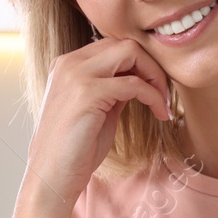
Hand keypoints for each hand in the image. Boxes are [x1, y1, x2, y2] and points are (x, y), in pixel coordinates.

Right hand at [26, 31, 172, 200]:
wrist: (53, 175)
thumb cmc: (76, 149)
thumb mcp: (99, 109)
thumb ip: (115, 89)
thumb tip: (140, 79)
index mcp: (69, 65)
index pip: (114, 45)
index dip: (141, 63)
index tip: (155, 88)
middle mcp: (69, 63)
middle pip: (125, 42)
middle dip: (152, 65)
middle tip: (163, 94)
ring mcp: (76, 74)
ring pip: (130, 52)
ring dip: (155, 77)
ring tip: (163, 103)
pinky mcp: (87, 92)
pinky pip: (134, 83)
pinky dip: (153, 96)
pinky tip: (160, 114)